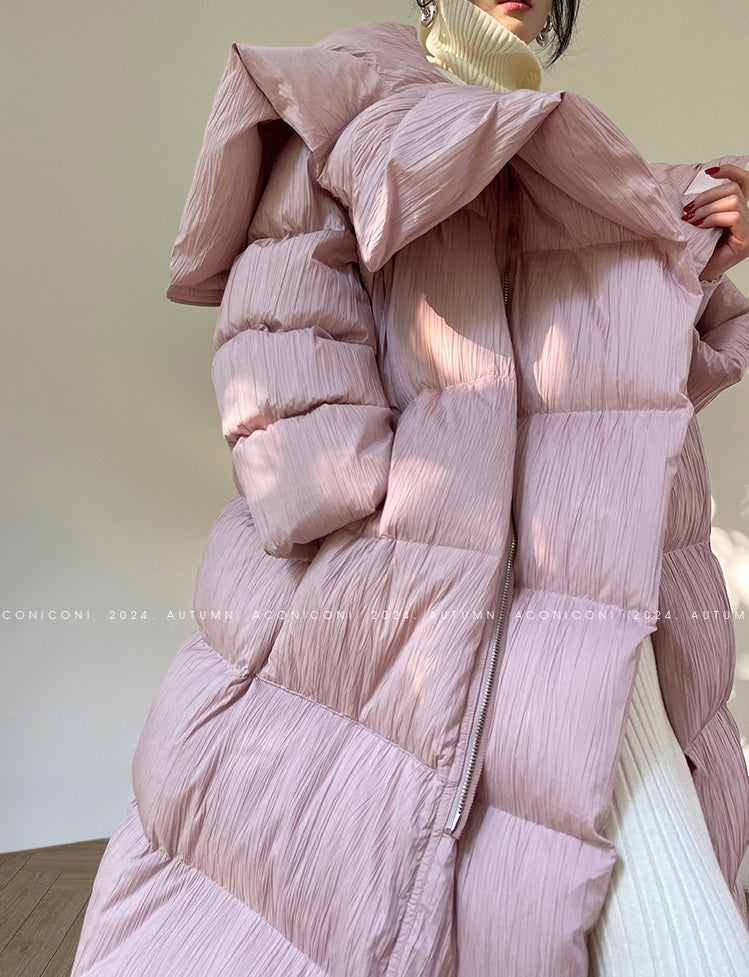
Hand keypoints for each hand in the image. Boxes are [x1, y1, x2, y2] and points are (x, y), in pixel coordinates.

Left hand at [681, 163, 748, 279]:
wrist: (694, 275)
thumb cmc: (695, 250)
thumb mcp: (698, 222)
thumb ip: (704, 205)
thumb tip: (692, 187)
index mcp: (738, 211)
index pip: (744, 182)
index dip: (730, 171)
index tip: (709, 171)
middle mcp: (748, 218)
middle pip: (734, 189)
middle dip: (707, 196)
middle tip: (688, 211)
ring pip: (733, 201)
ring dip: (707, 208)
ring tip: (692, 220)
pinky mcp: (745, 240)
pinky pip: (733, 216)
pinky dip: (713, 218)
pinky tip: (700, 227)